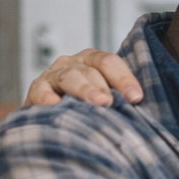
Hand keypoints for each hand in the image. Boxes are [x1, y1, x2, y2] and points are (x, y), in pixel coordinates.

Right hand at [24, 49, 142, 107]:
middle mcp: (73, 63)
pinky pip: (40, 90)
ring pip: (68, 77)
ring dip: (83, 89)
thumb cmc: (89, 106)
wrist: (54, 117)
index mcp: (93, 61)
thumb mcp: (107, 96)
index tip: (136, 98)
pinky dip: (46, 97)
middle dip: (102, 86)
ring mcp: (52, 75)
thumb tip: (141, 105)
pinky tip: (53, 104)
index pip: (110, 63)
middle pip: (89, 70)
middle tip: (110, 102)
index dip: (124, 78)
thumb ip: (122, 97)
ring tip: (96, 103)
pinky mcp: (36, 90)